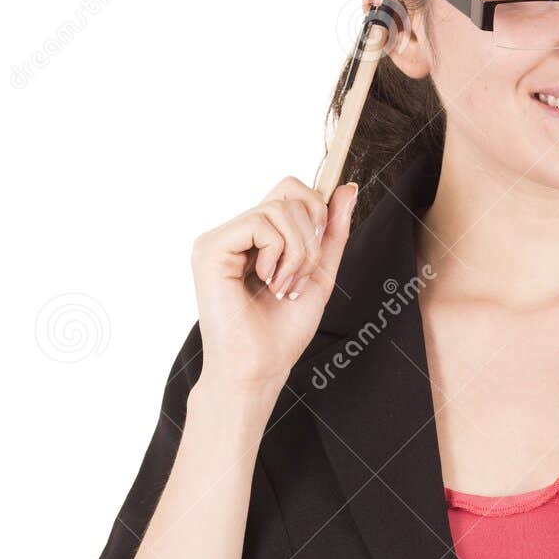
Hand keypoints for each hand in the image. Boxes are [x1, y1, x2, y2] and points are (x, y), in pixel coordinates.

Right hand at [191, 174, 358, 393]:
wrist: (259, 369)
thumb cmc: (282, 333)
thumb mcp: (320, 274)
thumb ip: (332, 233)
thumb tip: (348, 188)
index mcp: (256, 238)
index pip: (290, 191)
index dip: (316, 209)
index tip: (319, 249)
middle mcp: (235, 233)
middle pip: (289, 193)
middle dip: (312, 236)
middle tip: (299, 278)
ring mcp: (219, 238)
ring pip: (278, 208)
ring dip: (298, 253)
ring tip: (284, 287)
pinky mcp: (210, 248)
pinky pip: (260, 223)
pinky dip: (278, 255)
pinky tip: (268, 283)